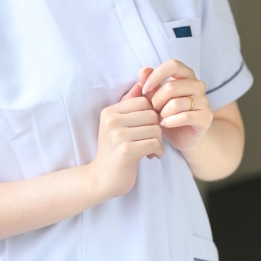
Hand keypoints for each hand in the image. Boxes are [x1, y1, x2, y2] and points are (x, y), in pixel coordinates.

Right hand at [90, 83, 163, 200]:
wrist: (102, 179)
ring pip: (156, 128)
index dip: (151, 114)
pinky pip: (155, 143)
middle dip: (156, 128)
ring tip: (149, 149)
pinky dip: (158, 151)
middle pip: (152, 114)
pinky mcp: (127, 150)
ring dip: (158, 141)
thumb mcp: (118, 125)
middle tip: (150, 141)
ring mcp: (118, 135)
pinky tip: (152, 156)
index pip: (144, 101)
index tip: (146, 128)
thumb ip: (129, 104)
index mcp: (110, 111)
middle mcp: (112, 120)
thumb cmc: (114, 151)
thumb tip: (142, 81)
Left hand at [139, 61, 212, 151]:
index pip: (172, 65)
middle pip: (171, 87)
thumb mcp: (153, 96)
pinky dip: (170, 122)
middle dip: (156, 100)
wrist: (182, 135)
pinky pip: (184, 117)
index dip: (156, 76)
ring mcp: (204, 100)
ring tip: (160, 117)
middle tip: (153, 109)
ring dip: (162, 113)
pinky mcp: (206, 116)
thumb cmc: (166, 112)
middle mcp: (197, 84)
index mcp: (186, 74)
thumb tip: (143, 71)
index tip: (144, 89)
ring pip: (176, 103)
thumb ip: (147, 83)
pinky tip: (165, 124)